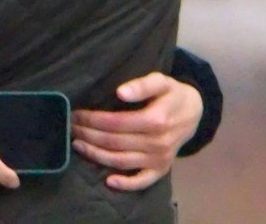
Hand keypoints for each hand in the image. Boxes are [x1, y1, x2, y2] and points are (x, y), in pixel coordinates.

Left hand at [72, 73, 203, 191]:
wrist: (195, 113)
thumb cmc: (173, 94)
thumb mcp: (162, 81)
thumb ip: (142, 85)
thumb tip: (120, 93)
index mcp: (156, 120)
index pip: (115, 123)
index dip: (93, 119)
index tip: (77, 114)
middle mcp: (157, 142)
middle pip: (114, 142)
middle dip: (88, 135)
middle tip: (71, 127)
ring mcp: (159, 159)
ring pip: (120, 161)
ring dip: (95, 155)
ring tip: (77, 145)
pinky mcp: (161, 170)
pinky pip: (141, 181)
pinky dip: (125, 184)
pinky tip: (108, 181)